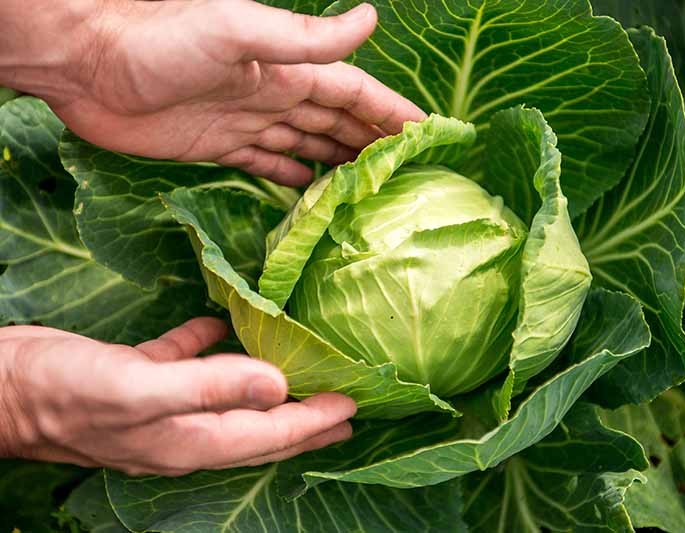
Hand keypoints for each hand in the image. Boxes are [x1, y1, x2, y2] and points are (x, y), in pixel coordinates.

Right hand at [0, 318, 355, 475]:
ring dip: (266, 387)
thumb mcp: (142, 389)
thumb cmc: (67, 392)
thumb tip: (279, 385)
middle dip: (304, 421)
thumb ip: (212, 387)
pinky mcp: (138, 375)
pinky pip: (186, 362)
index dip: (313, 422)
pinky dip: (210, 349)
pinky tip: (222, 325)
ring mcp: (160, 404)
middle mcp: (182, 428)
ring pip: (229, 397)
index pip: (270, 435)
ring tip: (300, 376)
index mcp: (190, 439)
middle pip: (259, 429)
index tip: (353, 406)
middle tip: (345, 410)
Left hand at [48, 0, 425, 184]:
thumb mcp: (237, 31)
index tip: (427, 132)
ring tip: (371, 187)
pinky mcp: (215, 146)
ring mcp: (245, 121)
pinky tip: (311, 193)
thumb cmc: (158, 39)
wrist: (85, 61)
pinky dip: (292, 178)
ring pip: (306, 145)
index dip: (390, 111)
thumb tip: (370, 17)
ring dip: (339, 162)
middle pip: (336, 121)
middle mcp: (272, 93)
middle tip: (409, 171)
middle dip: (373, 141)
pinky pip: (267, 164)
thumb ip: (304, 36)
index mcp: (285, 67)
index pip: (353, 92)